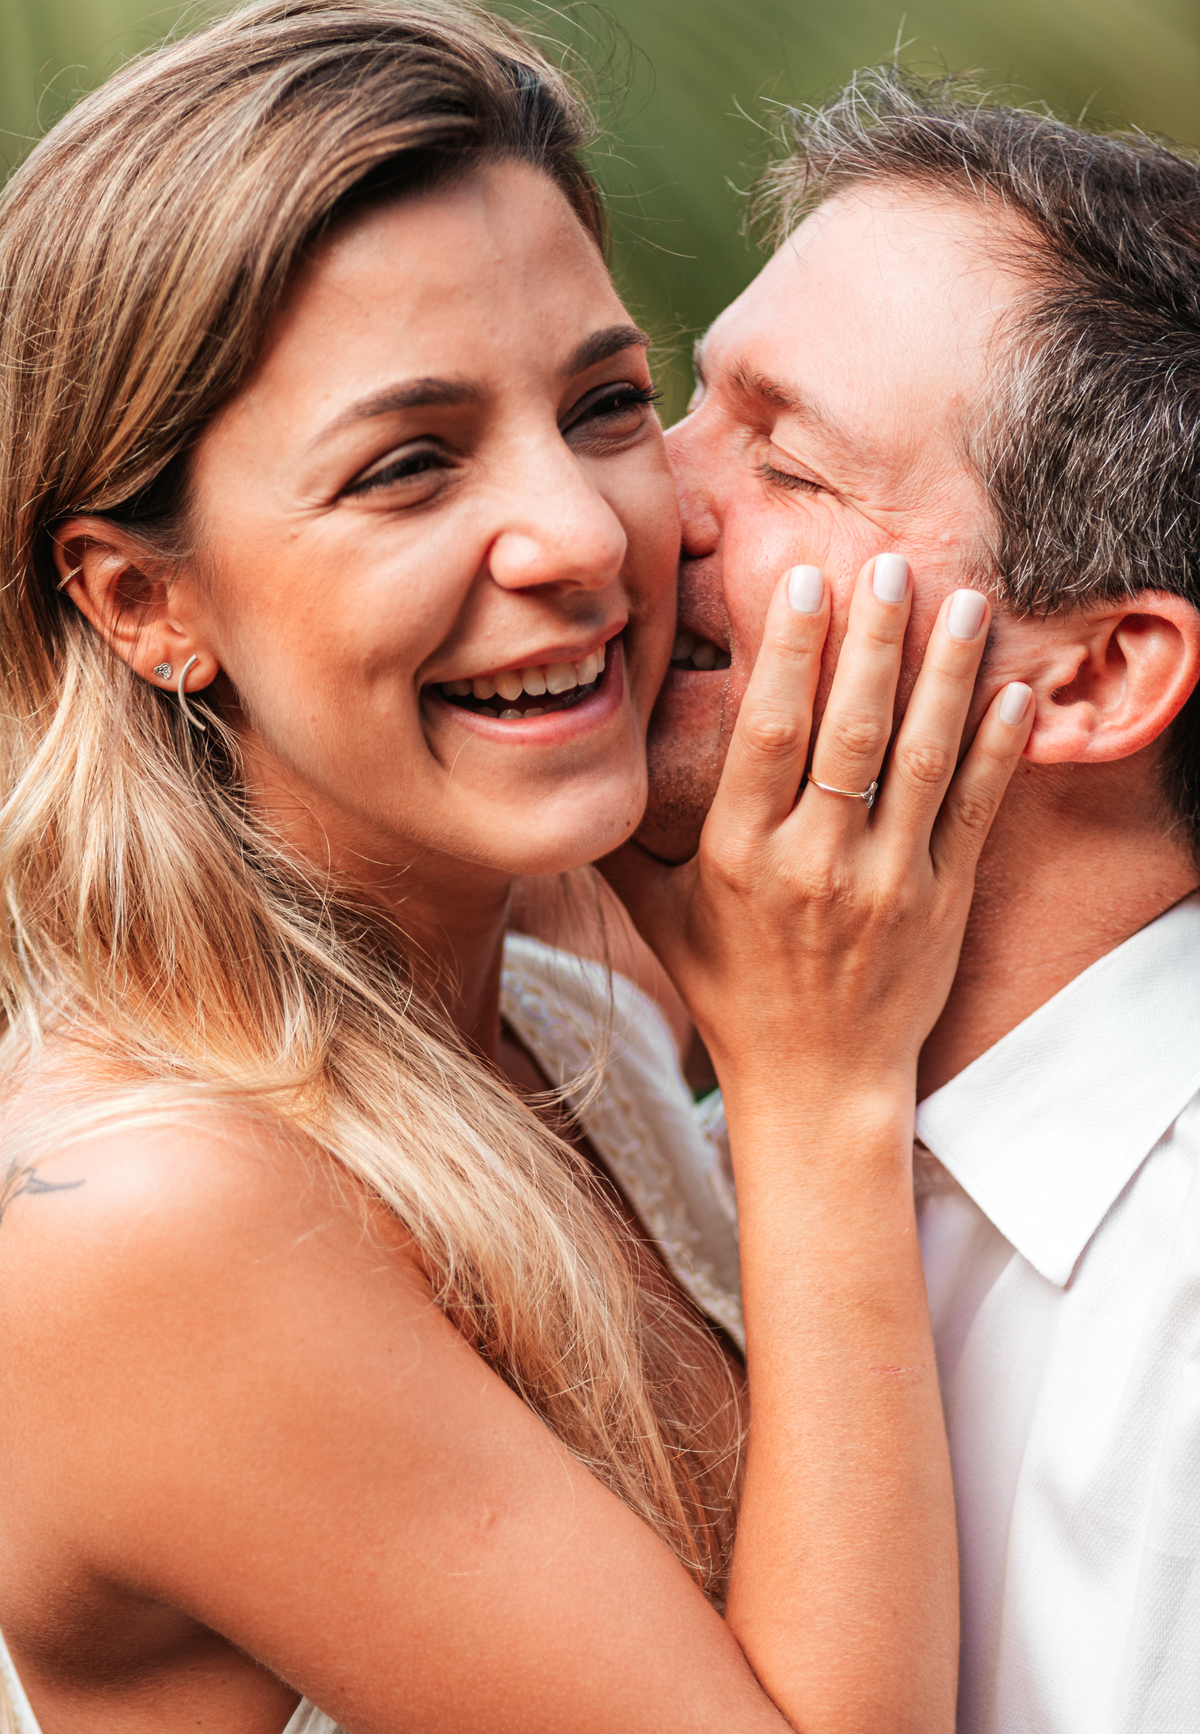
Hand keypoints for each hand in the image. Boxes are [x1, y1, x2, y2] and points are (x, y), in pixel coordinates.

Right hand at [603, 555, 1032, 1100]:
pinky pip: (973, 812)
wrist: (817, 1085)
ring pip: (924, 760)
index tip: (806, 584)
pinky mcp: (943, 903)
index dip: (790, 654)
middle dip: (875, 640)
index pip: (768, 735)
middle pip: (852, 733)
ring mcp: (887, 884)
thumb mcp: (658, 918)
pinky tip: (1010, 689)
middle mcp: (814, 865)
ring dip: (947, 674)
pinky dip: (996, 749)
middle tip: (891, 563)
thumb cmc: (729, 992)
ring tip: (965, 600)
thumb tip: (579, 760)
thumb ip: (622, 839)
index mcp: (740, 857)